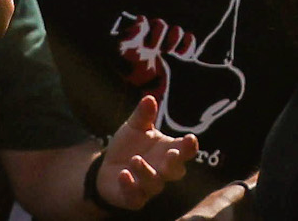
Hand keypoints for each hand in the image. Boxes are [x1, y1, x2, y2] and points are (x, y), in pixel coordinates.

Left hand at [96, 93, 196, 211]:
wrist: (107, 167)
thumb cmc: (129, 145)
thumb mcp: (134, 127)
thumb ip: (143, 115)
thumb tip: (149, 98)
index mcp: (168, 150)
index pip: (186, 150)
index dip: (189, 146)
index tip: (190, 138)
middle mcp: (163, 170)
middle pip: (176, 171)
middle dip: (175, 163)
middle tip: (171, 154)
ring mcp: (150, 186)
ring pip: (155, 184)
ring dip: (146, 172)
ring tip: (134, 159)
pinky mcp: (135, 198)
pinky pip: (136, 197)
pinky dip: (130, 187)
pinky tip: (123, 175)